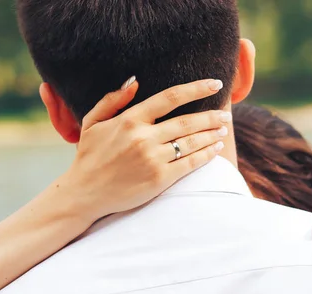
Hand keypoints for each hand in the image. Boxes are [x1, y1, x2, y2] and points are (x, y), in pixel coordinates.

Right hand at [59, 77, 229, 222]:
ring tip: (223, 130)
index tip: (215, 84)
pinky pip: (190, 164)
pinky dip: (206, 155)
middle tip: (226, 114)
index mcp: (129, 120)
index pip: (170, 98)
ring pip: (191, 142)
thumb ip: (112, 100)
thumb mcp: (93, 122)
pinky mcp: (160, 179)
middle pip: (187, 121)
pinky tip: (215, 149)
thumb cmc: (89, 156)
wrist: (85, 194)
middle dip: (211, 117)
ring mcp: (153, 159)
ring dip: (211, 135)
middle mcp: (143, 137)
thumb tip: (135, 82)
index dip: (196, 89)